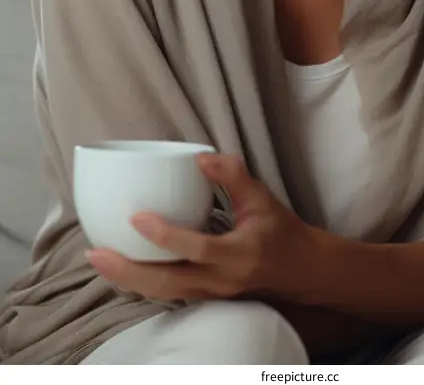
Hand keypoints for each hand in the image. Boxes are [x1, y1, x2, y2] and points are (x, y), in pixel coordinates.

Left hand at [86, 153, 317, 303]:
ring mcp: (210, 294)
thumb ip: (233, 175)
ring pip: (162, 294)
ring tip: (97, 258)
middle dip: (128, 271)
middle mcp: (220, 280)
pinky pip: (165, 293)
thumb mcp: (262, 197)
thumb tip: (200, 157)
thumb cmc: (279, 230)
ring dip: (126, 280)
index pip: (198, 249)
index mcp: (238, 254)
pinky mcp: (202, 296)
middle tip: (96, 252)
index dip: (166, 237)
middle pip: (167, 284)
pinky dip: (139, 282)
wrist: (297, 269)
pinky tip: (118, 266)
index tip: (137, 217)